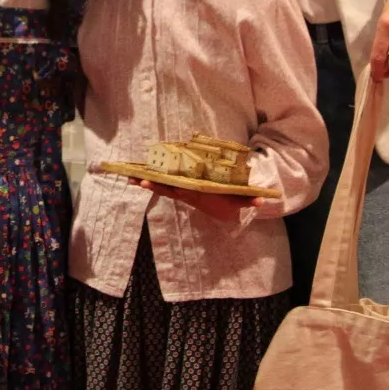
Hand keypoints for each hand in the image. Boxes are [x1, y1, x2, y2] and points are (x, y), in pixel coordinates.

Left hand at [135, 179, 284, 220]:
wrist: (228, 211)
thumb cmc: (234, 200)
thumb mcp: (243, 200)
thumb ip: (250, 200)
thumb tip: (260, 201)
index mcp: (200, 194)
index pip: (182, 191)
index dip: (168, 187)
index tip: (155, 183)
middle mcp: (188, 194)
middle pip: (167, 189)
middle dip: (151, 184)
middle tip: (134, 179)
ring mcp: (183, 193)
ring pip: (163, 188)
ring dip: (147, 183)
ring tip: (128, 178)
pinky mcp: (181, 191)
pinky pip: (164, 186)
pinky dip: (151, 182)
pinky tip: (137, 178)